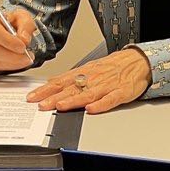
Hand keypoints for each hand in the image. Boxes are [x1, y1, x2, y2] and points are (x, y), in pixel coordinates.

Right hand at [0, 7, 36, 70]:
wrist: (5, 31)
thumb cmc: (10, 23)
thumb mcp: (22, 17)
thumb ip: (25, 25)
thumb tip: (23, 38)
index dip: (8, 41)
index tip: (22, 47)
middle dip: (11, 56)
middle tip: (26, 57)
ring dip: (10, 63)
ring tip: (23, 59)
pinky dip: (6, 66)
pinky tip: (14, 62)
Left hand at [26, 47, 151, 113]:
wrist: (137, 61)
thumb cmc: (112, 66)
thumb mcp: (89, 68)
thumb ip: (70, 77)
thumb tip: (50, 82)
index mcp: (83, 72)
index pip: (60, 81)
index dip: (45, 89)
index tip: (32, 97)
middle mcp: (92, 78)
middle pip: (70, 88)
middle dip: (54, 97)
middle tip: (40, 105)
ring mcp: (106, 85)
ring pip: (87, 93)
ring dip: (73, 100)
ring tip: (60, 106)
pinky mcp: (120, 92)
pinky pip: (109, 99)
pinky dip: (100, 105)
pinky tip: (91, 109)